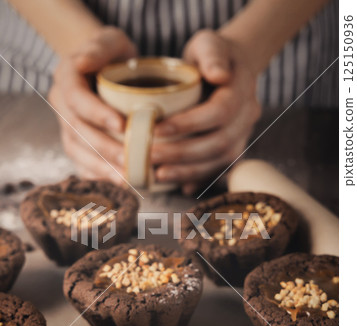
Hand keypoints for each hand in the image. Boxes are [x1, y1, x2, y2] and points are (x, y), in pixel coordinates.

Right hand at [48, 26, 136, 182]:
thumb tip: (82, 62)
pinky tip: (118, 183)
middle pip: (78, 131)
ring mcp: (67, 127)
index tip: (122, 125)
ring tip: (126, 179)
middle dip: (105, 148)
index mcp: (67, 80)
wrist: (107, 70)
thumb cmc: (114, 56)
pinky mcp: (76, 144)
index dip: (97, 114)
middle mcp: (62, 106)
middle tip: (131, 159)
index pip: (78, 99)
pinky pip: (82, 164)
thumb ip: (100, 48)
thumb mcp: (110, 41)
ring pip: (78, 152)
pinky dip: (99, 176)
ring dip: (102, 168)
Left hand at [153, 30, 260, 194]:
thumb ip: (212, 55)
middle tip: (151, 156)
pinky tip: (180, 187)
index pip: (219, 111)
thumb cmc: (211, 55)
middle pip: (220, 142)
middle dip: (183, 153)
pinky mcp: (233, 148)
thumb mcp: (209, 43)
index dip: (189, 124)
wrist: (228, 70)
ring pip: (220, 161)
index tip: (157, 130)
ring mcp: (243, 135)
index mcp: (242, 89)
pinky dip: (200, 179)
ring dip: (189, 171)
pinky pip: (219, 169)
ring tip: (159, 174)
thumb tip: (219, 75)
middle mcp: (247, 116)